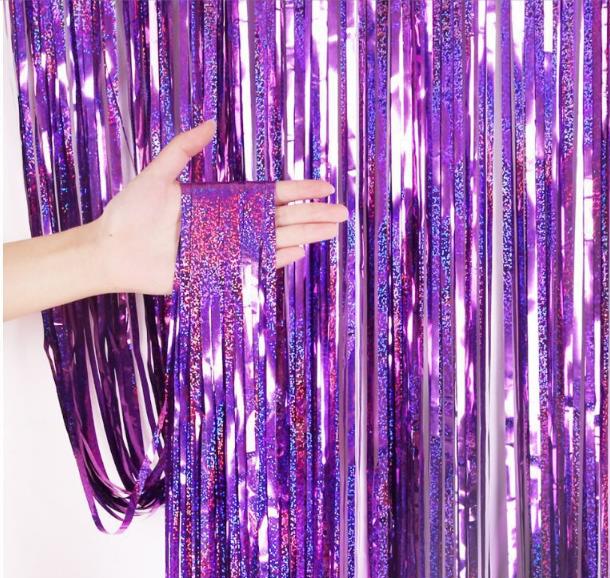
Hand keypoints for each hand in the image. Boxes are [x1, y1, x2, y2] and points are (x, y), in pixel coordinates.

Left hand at [96, 119, 347, 294]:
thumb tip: (209, 123)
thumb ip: (184, 149)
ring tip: (332, 232)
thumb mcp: (157, 173)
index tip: (325, 187)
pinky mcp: (219, 269)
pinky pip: (254, 262)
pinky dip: (278, 259)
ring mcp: (227, 247)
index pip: (270, 194)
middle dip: (314, 215)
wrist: (112, 249)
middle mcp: (231, 223)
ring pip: (275, 240)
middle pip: (282, 218)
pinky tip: (300, 252)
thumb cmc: (131, 210)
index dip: (299, 191)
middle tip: (342, 215)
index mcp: (223, 200)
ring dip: (305, 235)